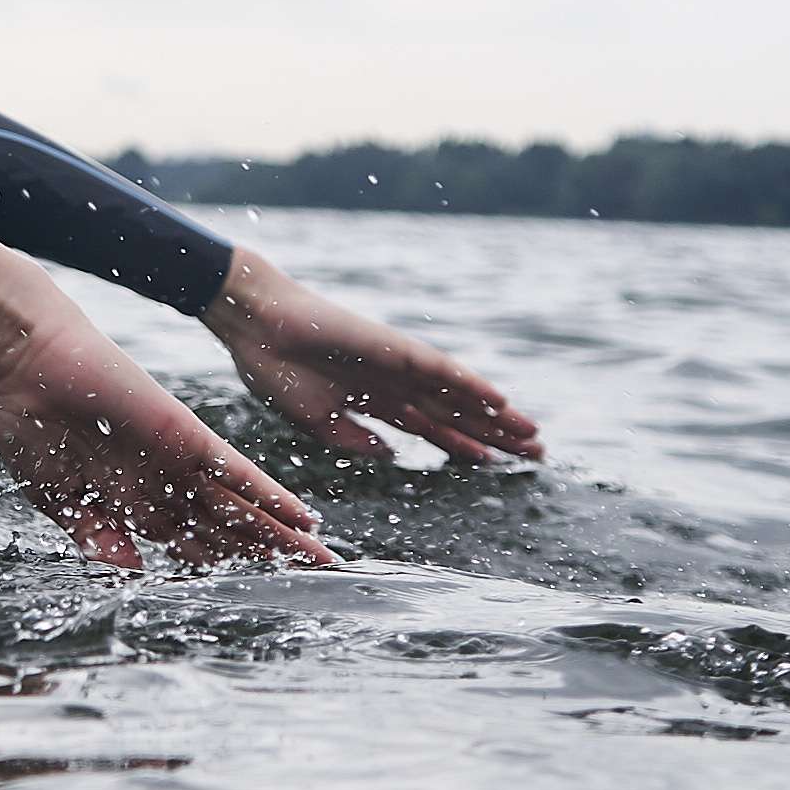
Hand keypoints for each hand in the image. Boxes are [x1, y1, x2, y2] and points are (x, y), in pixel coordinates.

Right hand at [0, 243, 335, 569]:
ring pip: (239, 508)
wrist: (23, 364)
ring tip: (319, 558)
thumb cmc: (26, 425)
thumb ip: (93, 533)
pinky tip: (302, 518)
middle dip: (265, 553)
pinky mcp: (186, 435)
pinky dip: (270, 496)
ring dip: (279, 534)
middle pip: (224, 529)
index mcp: (128, 499)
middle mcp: (160, 482)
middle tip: (312, 574)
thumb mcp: (54, 496)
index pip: (187, 541)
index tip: (255, 584)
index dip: (221, 563)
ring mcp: (175, 460)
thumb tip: (130, 569)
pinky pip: (237, 473)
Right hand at [204, 249, 542, 465]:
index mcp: (374, 401)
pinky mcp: (395, 348)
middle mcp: (395, 383)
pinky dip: (472, 386)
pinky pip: (442, 370)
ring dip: (496, 415)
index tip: (493, 463)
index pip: (430, 427)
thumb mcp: (315, 422)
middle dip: (493, 435)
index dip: (462, 446)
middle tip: (534, 454)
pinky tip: (500, 402)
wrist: (255, 326)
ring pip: (458, 395)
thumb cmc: (275, 369)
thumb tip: (394, 455)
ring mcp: (398, 365)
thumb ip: (356, 441)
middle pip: (455, 414)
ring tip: (532, 435)